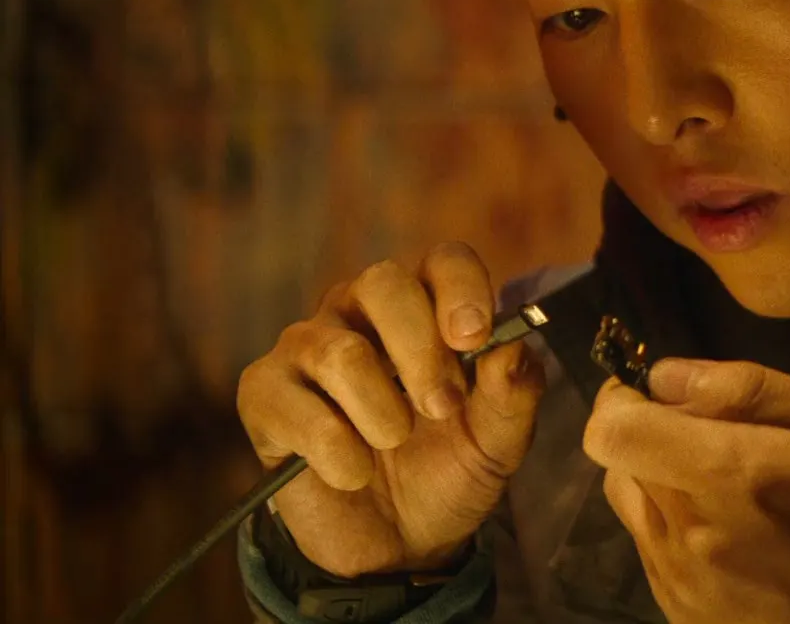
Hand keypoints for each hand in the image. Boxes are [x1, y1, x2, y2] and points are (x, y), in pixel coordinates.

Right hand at [235, 242, 545, 575]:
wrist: (396, 541)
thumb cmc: (447, 472)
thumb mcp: (497, 440)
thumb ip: (513, 392)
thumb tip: (513, 347)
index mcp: (425, 307)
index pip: (443, 261)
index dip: (460, 290)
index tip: (474, 339)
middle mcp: (360, 311)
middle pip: (382, 283)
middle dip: (421, 352)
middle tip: (441, 409)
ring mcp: (305, 347)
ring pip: (341, 352)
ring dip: (382, 414)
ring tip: (393, 445)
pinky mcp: (263, 393)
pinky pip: (294, 406)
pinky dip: (337, 453)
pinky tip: (352, 473)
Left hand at [583, 360, 789, 623]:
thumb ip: (757, 391)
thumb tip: (669, 376)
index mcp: (733, 476)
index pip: (612, 430)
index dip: (627, 400)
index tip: (666, 396)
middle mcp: (691, 534)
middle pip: (619, 464)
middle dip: (658, 438)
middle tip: (722, 441)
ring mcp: (684, 584)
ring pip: (633, 507)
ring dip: (666, 485)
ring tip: (732, 491)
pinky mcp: (686, 616)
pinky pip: (655, 554)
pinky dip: (681, 532)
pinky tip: (742, 538)